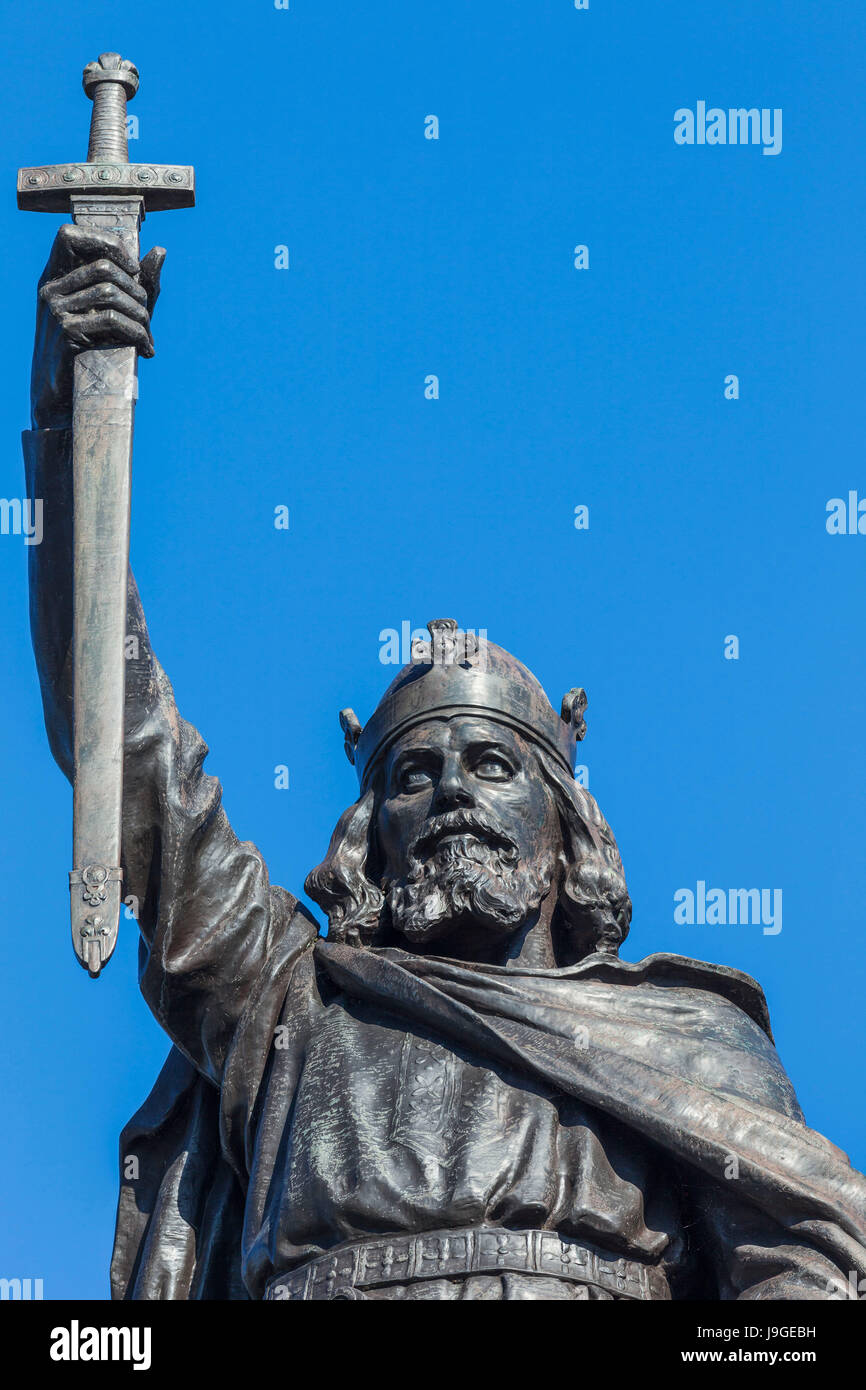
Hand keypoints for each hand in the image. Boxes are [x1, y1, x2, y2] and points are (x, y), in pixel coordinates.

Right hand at [31, 224, 164, 430]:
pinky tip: (144, 348)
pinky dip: (137, 333)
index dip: (105, 242)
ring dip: (140, 314)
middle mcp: (50, 289)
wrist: (65, 392)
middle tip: (147, 313)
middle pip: (104, 268)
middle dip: (136, 290)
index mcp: (55, 277)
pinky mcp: (65, 333)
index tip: (133, 268)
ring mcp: (55, 310)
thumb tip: (160, 250)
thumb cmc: (93, 347)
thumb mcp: (115, 310)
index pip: (68, 235)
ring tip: (147, 332)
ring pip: (111, 293)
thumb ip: (138, 283)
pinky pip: (111, 320)